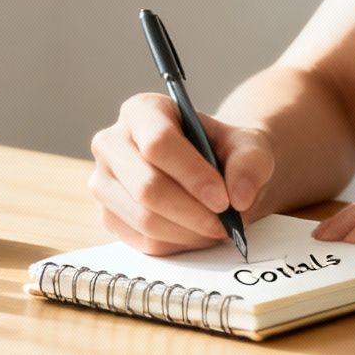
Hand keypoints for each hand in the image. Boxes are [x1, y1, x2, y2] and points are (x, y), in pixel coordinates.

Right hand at [87, 92, 275, 255]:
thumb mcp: (249, 147)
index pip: (158, 143)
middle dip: (192, 212)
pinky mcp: (108, 216)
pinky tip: (196, 233)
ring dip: (187, 232)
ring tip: (215, 228)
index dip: (192, 175)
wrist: (211, 172)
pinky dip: (177, 243)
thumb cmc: (224, 153)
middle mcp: (112, 142)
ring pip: (144, 218)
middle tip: (225, 223)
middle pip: (147, 186)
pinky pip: (142, 241)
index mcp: (142, 110)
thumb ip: (251, 163)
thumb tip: (239, 197)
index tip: (223, 199)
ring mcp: (103, 181)